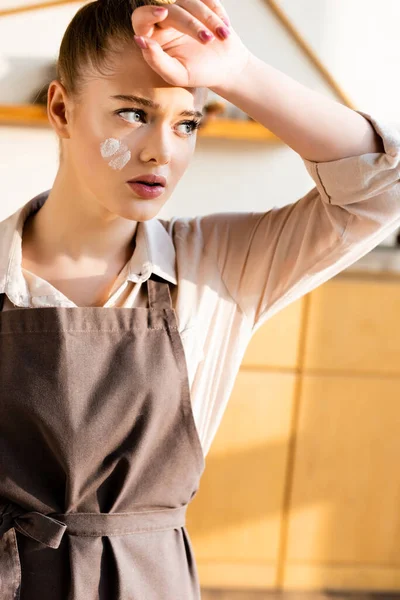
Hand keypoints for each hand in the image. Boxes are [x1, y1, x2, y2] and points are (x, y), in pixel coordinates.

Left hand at [131, 0, 250, 88]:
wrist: (226, 68)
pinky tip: (225, 29)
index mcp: (155, 37)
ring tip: (222, 37)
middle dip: (191, 24)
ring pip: (191, 2)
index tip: (163, 13)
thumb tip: (140, 40)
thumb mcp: (177, 75)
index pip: (141, 18)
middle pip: (172, 11)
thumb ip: (156, 61)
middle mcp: (166, 21)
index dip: (149, 13)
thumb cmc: (198, 74)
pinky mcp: (201, 3)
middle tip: (207, 40)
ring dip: (209, 19)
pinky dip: (217, 12)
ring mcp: (184, 9)